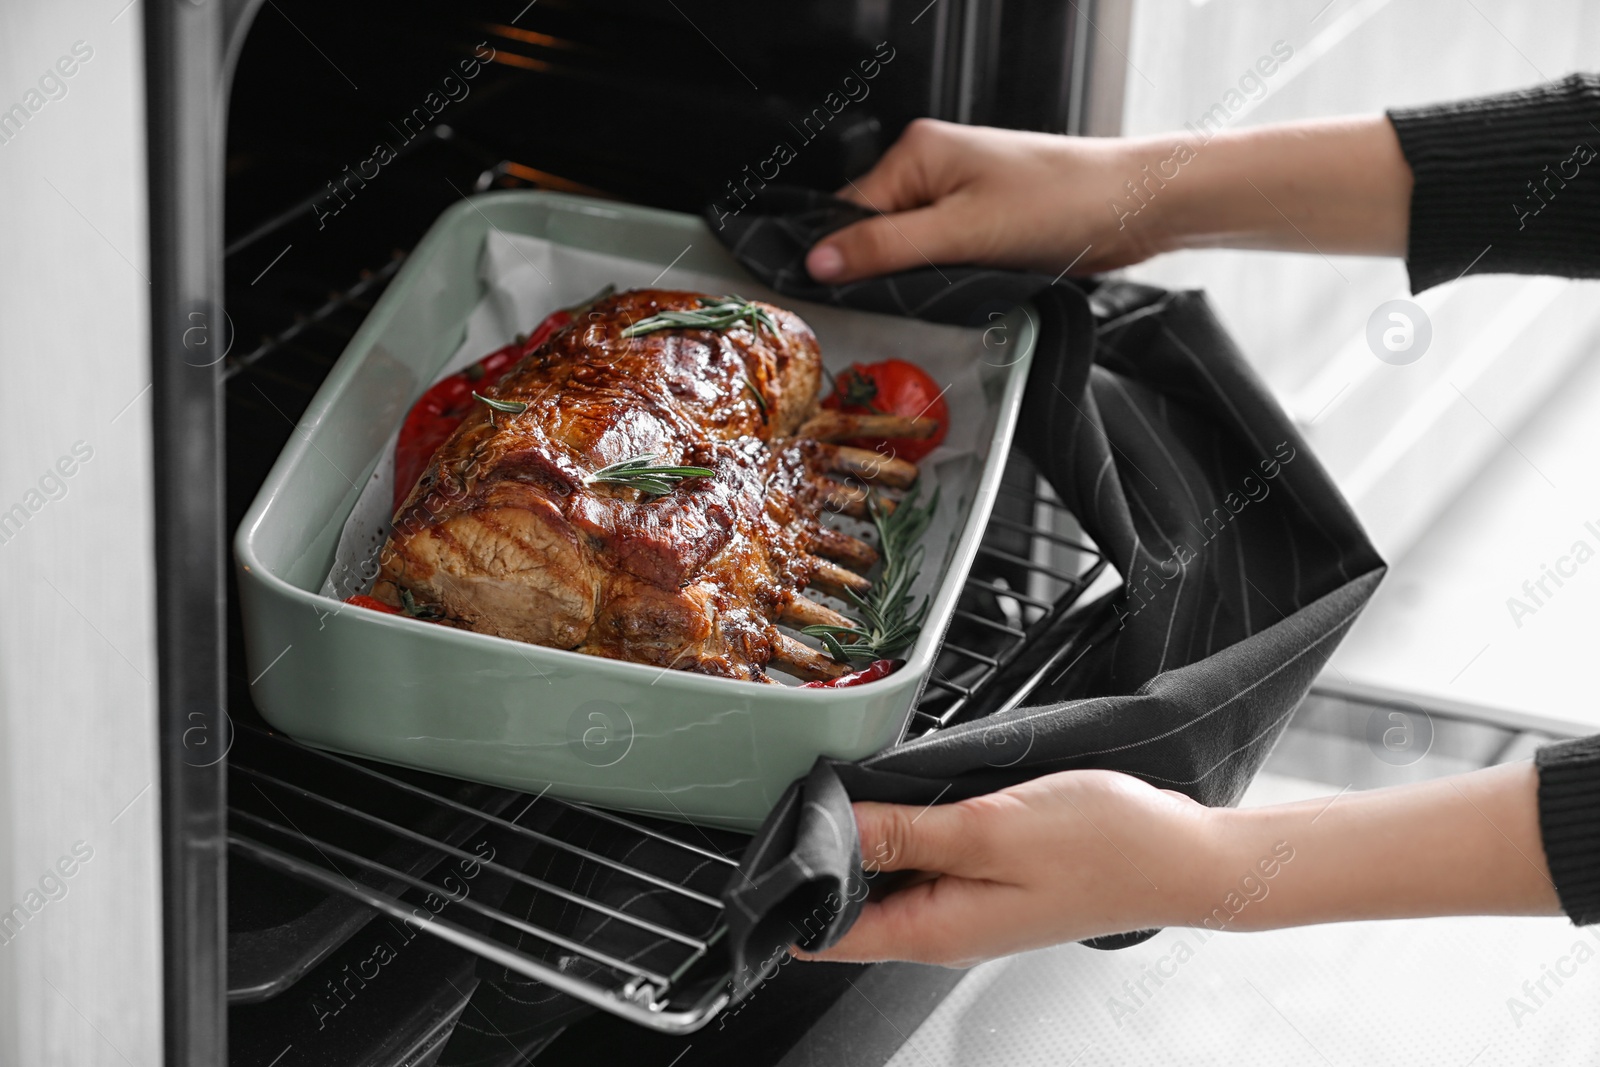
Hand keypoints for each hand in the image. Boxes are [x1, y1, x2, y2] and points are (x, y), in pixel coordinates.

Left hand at [796, 761, 1558, 967]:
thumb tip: (833, 831)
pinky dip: (901, 831)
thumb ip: (905, 833)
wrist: (1184, 853)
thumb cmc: (1104, 845)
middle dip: (814, 859)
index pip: (827, 933)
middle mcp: (943, 926)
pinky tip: (896, 795)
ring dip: (859, 840)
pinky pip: (924, 860)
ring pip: (885, 879)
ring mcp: (967, 904)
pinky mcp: (989, 877)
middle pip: (849, 904)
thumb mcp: (989, 828)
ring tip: (831, 790)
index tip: (748, 857)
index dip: (782, 898)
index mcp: (934, 929)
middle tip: (787, 799)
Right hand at [804, 119, 1166, 283]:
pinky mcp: (982, 222)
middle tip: (900, 304)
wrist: (1133, 207)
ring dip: (919, 280)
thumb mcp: (962, 231)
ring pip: (910, 250)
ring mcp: (958, 195)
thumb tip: (819, 260)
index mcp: (916, 153)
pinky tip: (964, 291)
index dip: (845, 259)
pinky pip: (941, 257)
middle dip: (886, 272)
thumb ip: (886, 247)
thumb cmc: (1060, 202)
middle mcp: (932, 168)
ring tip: (943, 295)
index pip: (849, 214)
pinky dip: (946, 279)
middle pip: (877, 233)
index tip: (841, 299)